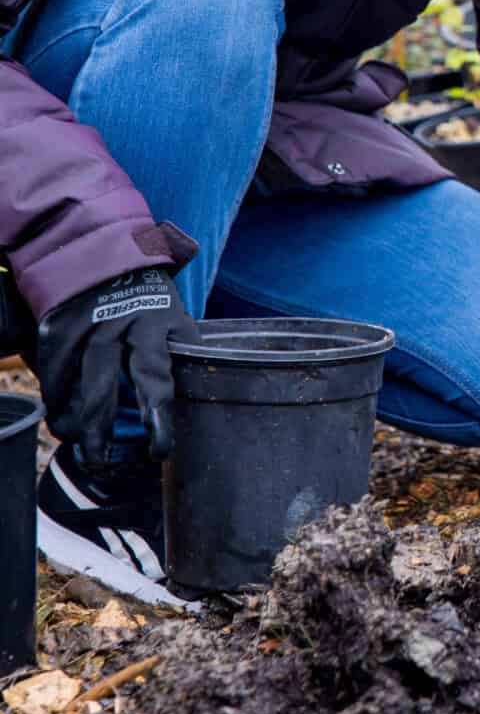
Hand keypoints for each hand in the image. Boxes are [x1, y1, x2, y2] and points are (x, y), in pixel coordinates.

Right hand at [35, 268, 193, 465]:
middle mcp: (117, 328)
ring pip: (71, 387)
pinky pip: (51, 375)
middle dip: (100, 432)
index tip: (159, 448)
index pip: (155, 377)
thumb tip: (194, 394)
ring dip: (73, 422)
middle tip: (101, 462)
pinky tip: (61, 419)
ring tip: (80, 447)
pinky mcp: (57, 330)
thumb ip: (179, 351)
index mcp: (156, 326)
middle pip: (102, 389)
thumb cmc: (151, 295)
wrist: (104, 251)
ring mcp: (83, 329)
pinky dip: (55, 401)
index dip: (157, 416)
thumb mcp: (177, 316)